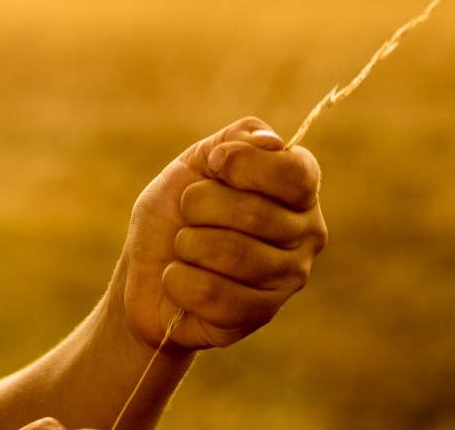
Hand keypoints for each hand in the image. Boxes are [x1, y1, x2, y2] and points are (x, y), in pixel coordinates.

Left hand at [113, 116, 327, 349]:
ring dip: (186, 244)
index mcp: (299, 189)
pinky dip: (179, 280)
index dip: (245, 165)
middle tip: (186, 212)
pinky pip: (213, 294)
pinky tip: (178, 279)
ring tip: (182, 246)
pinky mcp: (261, 314)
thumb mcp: (196, 162)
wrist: (147, 270)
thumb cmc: (176, 211)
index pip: (296, 173)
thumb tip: (273, 143)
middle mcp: (307, 233)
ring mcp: (290, 277)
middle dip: (198, 205)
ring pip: (232, 253)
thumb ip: (236, 139)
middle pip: (253, 212)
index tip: (212, 163)